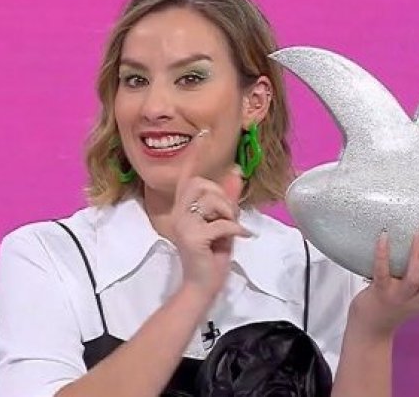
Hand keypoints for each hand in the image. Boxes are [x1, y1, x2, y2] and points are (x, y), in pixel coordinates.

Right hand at [170, 130, 251, 299]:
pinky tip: (240, 238)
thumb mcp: (224, 223)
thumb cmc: (212, 255)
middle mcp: (179, 212)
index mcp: (185, 207)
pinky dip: (235, 230)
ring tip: (232, 229)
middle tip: (230, 216)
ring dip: (228, 213)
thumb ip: (227, 200)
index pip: (188, 176)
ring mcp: (183, 225)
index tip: (204, 132)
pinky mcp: (192, 238)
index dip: (196, 154)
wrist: (202, 285)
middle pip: (201, 184)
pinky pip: (221, 223)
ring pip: (210, 199)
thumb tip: (235, 172)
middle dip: (221, 196)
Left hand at [350, 227, 418, 337]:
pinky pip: (382, 271)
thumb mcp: (416, 297)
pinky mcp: (379, 292)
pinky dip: (383, 253)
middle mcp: (417, 300)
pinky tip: (384, 236)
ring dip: (418, 254)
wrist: (370, 327)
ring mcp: (398, 297)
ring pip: (414, 277)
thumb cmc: (393, 305)